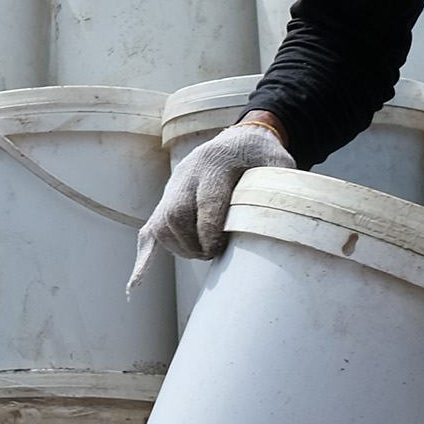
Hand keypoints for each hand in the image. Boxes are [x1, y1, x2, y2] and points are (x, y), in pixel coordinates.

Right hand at [130, 116, 290, 291]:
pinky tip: (137, 283)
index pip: (205, 202)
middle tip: (213, 254)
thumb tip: (286, 220)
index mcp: (215, 163)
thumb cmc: (261, 157)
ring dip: (179, 247)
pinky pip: (150, 230)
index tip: (219, 248)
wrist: (239, 140)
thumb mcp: (278, 164)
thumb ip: (280, 188)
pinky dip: (145, 257)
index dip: (210, 230)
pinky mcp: (167, 201)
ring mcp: (173, 188)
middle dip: (194, 242)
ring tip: (201, 254)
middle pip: (177, 214)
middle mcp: (187, 174)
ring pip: (163, 224)